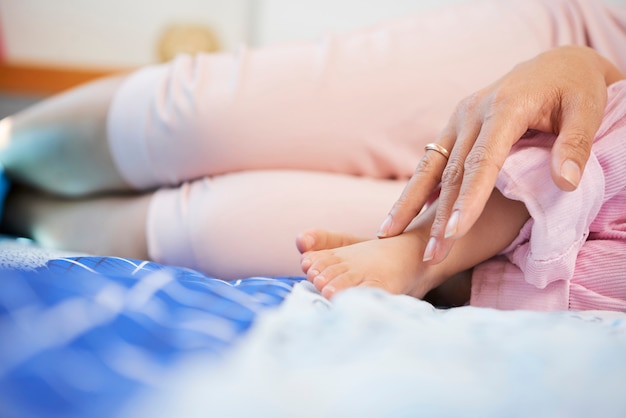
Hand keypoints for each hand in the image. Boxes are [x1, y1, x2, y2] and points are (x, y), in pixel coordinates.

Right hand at [377, 45, 624, 263]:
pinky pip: (430, 162)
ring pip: (429, 168)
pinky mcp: (453, 126)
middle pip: (451, 172)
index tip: (455, 232)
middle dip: (438, 216)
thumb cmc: (574, 89)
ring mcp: (457, 118)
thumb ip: (576, 146)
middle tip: (430, 255)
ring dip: (409, 204)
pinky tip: (401, 214)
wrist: (555, 64)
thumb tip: (564, 183)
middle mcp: (472, 112)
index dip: (468, 199)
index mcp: (505, 107)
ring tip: (388, 235)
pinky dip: (414, 190)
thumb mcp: (588, 110)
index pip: (483, 161)